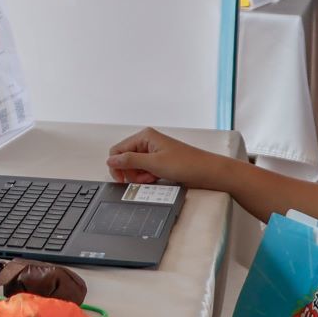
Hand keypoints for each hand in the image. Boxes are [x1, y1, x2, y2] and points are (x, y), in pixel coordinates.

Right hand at [106, 127, 221, 187]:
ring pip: (134, 167)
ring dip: (139, 176)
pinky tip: (156, 179)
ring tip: (152, 179)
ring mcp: (153, 152)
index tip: (121, 179)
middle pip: (125, 159)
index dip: (117, 166)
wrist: (207, 172)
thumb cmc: (186, 164)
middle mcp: (147, 142)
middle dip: (130, 172)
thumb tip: (111, 160)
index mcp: (145, 136)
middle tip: (140, 180)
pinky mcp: (159, 162)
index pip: (118, 150)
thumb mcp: (154, 163)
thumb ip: (129, 161)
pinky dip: (146, 178)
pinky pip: (144, 171)